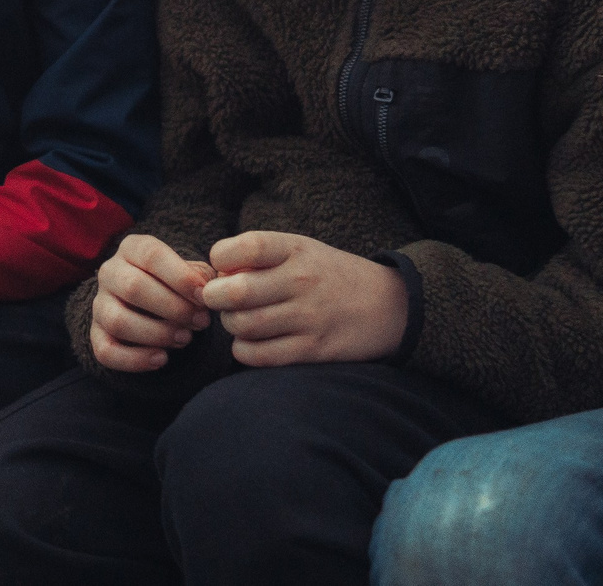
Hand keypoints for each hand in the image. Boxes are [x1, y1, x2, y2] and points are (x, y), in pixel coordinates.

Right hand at [89, 234, 213, 371]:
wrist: (151, 303)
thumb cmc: (175, 284)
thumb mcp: (189, 272)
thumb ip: (200, 277)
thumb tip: (206, 292)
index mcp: (132, 248)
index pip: (152, 256)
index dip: (181, 277)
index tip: (205, 297)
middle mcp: (110, 272)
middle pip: (133, 287)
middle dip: (173, 308)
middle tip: (200, 322)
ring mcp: (100, 304)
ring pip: (118, 321)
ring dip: (156, 334)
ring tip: (185, 339)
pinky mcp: (96, 334)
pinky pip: (106, 350)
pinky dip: (135, 359)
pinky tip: (162, 359)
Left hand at [202, 231, 406, 366]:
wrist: (388, 306)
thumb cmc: (329, 275)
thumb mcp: (301, 250)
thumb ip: (259, 256)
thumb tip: (215, 274)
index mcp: (296, 249)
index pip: (247, 247)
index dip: (221, 257)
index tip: (222, 266)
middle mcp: (302, 281)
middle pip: (237, 292)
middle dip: (214, 297)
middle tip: (216, 298)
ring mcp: (309, 317)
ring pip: (245, 325)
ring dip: (230, 324)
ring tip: (237, 318)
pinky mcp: (313, 350)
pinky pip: (260, 356)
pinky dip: (243, 350)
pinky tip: (248, 342)